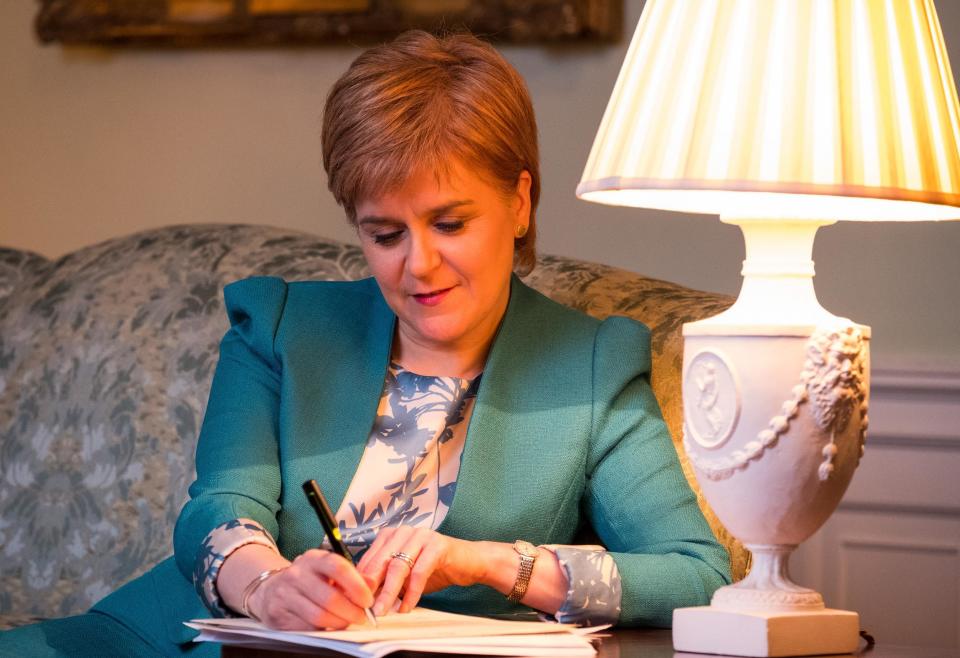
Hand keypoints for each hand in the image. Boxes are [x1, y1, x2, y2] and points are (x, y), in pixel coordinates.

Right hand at [248, 549, 374, 629]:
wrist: (271, 589)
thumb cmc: (309, 580)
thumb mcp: (329, 572)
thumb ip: (352, 577)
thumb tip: (372, 585)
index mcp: (314, 558)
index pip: (338, 567)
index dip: (356, 586)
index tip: (367, 600)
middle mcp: (297, 574)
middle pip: (330, 597)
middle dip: (351, 611)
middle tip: (362, 618)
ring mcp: (285, 594)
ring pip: (319, 616)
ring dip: (339, 623)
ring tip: (347, 622)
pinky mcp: (277, 613)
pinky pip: (306, 627)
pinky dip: (322, 629)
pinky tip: (328, 626)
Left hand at [357, 526, 484, 615]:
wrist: (468, 562)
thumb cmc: (433, 568)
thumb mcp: (404, 576)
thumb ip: (385, 581)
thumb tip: (362, 598)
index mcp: (391, 535)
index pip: (369, 558)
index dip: (360, 581)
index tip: (353, 602)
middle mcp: (404, 531)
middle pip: (381, 562)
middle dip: (371, 588)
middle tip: (364, 609)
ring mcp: (421, 535)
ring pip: (399, 566)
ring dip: (388, 592)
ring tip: (382, 611)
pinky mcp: (437, 544)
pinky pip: (419, 571)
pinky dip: (412, 592)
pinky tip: (407, 607)